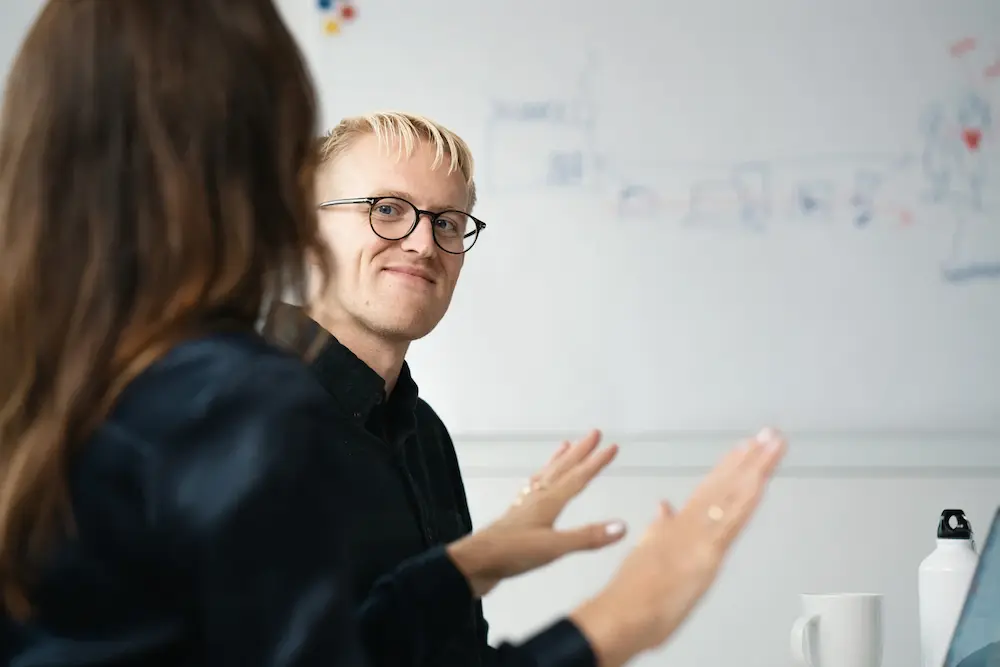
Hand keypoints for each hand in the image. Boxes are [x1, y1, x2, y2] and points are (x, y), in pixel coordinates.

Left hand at [447, 430, 626, 596]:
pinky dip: (541, 480)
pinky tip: (539, 483)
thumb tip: (622, 526)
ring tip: (566, 445)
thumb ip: (587, 537)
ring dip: (559, 460)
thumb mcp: (554, 548)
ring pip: (546, 476)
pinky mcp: (516, 516)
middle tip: (593, 433)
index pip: (578, 477)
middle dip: (580, 451)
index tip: (612, 446)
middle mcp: (537, 497)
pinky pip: (533, 489)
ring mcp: (525, 505)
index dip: (596, 462)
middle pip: (562, 469)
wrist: (475, 563)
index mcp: (549, 501)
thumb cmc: (514, 553)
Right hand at [570, 428, 786, 666]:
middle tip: (768, 434)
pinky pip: (733, 520)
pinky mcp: (709, 552)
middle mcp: (692, 525)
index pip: (710, 490)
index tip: (744, 447)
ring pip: (734, 495)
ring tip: (773, 444)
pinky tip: (762, 479)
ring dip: (756, 467)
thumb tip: (664, 508)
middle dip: (749, 459)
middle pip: (725, 486)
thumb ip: (658, 529)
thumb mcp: (645, 553)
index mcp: (679, 526)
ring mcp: (701, 536)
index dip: (728, 467)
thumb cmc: (632, 594)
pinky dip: (748, 497)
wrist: (624, 612)